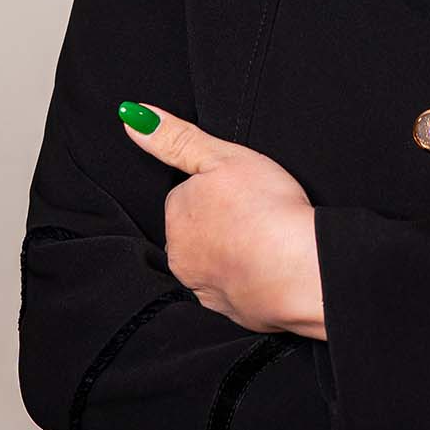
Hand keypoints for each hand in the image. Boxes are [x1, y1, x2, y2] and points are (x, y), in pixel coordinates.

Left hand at [117, 101, 326, 338]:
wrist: (299, 270)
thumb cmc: (265, 208)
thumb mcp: (221, 156)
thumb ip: (175, 137)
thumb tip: (131, 115)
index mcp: (176, 216)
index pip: (186, 195)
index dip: (217, 188)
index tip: (242, 190)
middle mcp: (180, 256)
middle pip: (197, 230)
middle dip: (221, 222)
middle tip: (255, 214)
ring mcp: (203, 288)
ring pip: (213, 262)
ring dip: (233, 252)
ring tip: (265, 240)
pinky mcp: (229, 313)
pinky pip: (234, 290)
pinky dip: (248, 279)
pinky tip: (269, 267)